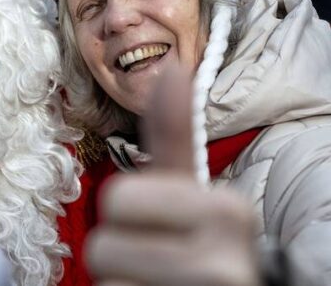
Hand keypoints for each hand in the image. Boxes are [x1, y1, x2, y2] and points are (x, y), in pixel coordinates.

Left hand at [86, 67, 260, 285]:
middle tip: (154, 260)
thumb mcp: (194, 192)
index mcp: (228, 211)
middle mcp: (226, 260)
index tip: (164, 227)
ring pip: (105, 276)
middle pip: (103, 241)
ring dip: (120, 282)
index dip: (130, 213)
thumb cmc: (202, 251)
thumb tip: (170, 65)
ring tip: (156, 282)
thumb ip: (176, 135)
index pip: (119, 197)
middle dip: (119, 249)